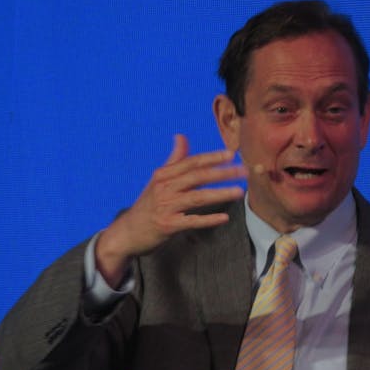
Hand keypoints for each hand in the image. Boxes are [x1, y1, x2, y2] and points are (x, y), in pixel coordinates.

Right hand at [95, 134, 246, 286]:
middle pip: (198, 177)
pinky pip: (192, 221)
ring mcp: (166, 207)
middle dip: (222, 173)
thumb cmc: (147, 205)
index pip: (191, 162)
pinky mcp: (168, 225)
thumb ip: (174, 159)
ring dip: (220, 194)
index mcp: (163, 175)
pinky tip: (224, 217)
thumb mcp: (157, 180)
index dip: (212, 157)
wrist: (127, 232)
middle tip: (243, 171)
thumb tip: (181, 136)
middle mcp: (164, 188)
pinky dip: (208, 219)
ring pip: (198, 197)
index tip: (231, 154)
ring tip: (239, 192)